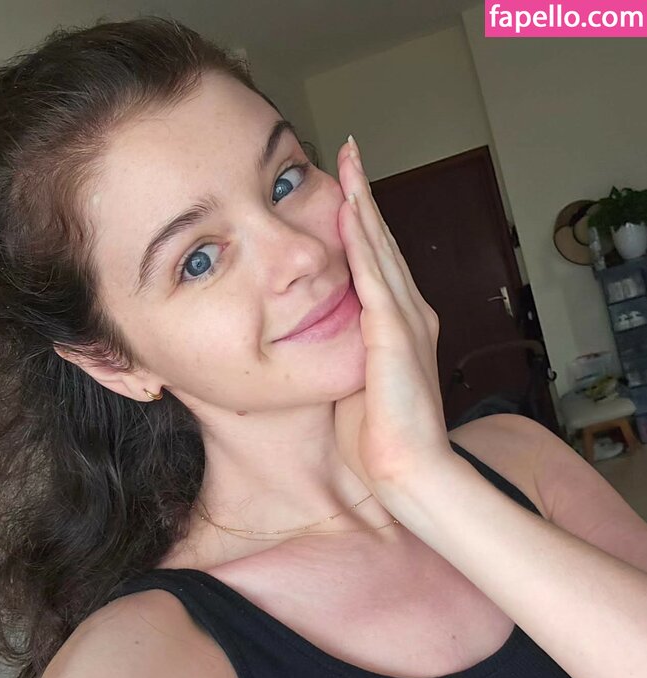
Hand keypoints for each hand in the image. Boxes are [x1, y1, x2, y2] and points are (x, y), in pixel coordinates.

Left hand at [333, 136, 454, 495]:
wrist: (411, 472)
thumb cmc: (381, 443)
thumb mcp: (358, 389)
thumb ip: (345, 357)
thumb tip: (315, 345)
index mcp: (402, 331)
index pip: (378, 266)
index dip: (363, 227)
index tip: (345, 193)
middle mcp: (411, 316)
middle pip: (382, 244)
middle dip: (364, 197)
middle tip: (349, 154)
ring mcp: (406, 321)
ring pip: (380, 248)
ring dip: (363, 202)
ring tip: (348, 161)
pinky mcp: (393, 333)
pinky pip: (373, 274)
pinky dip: (362, 238)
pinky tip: (349, 206)